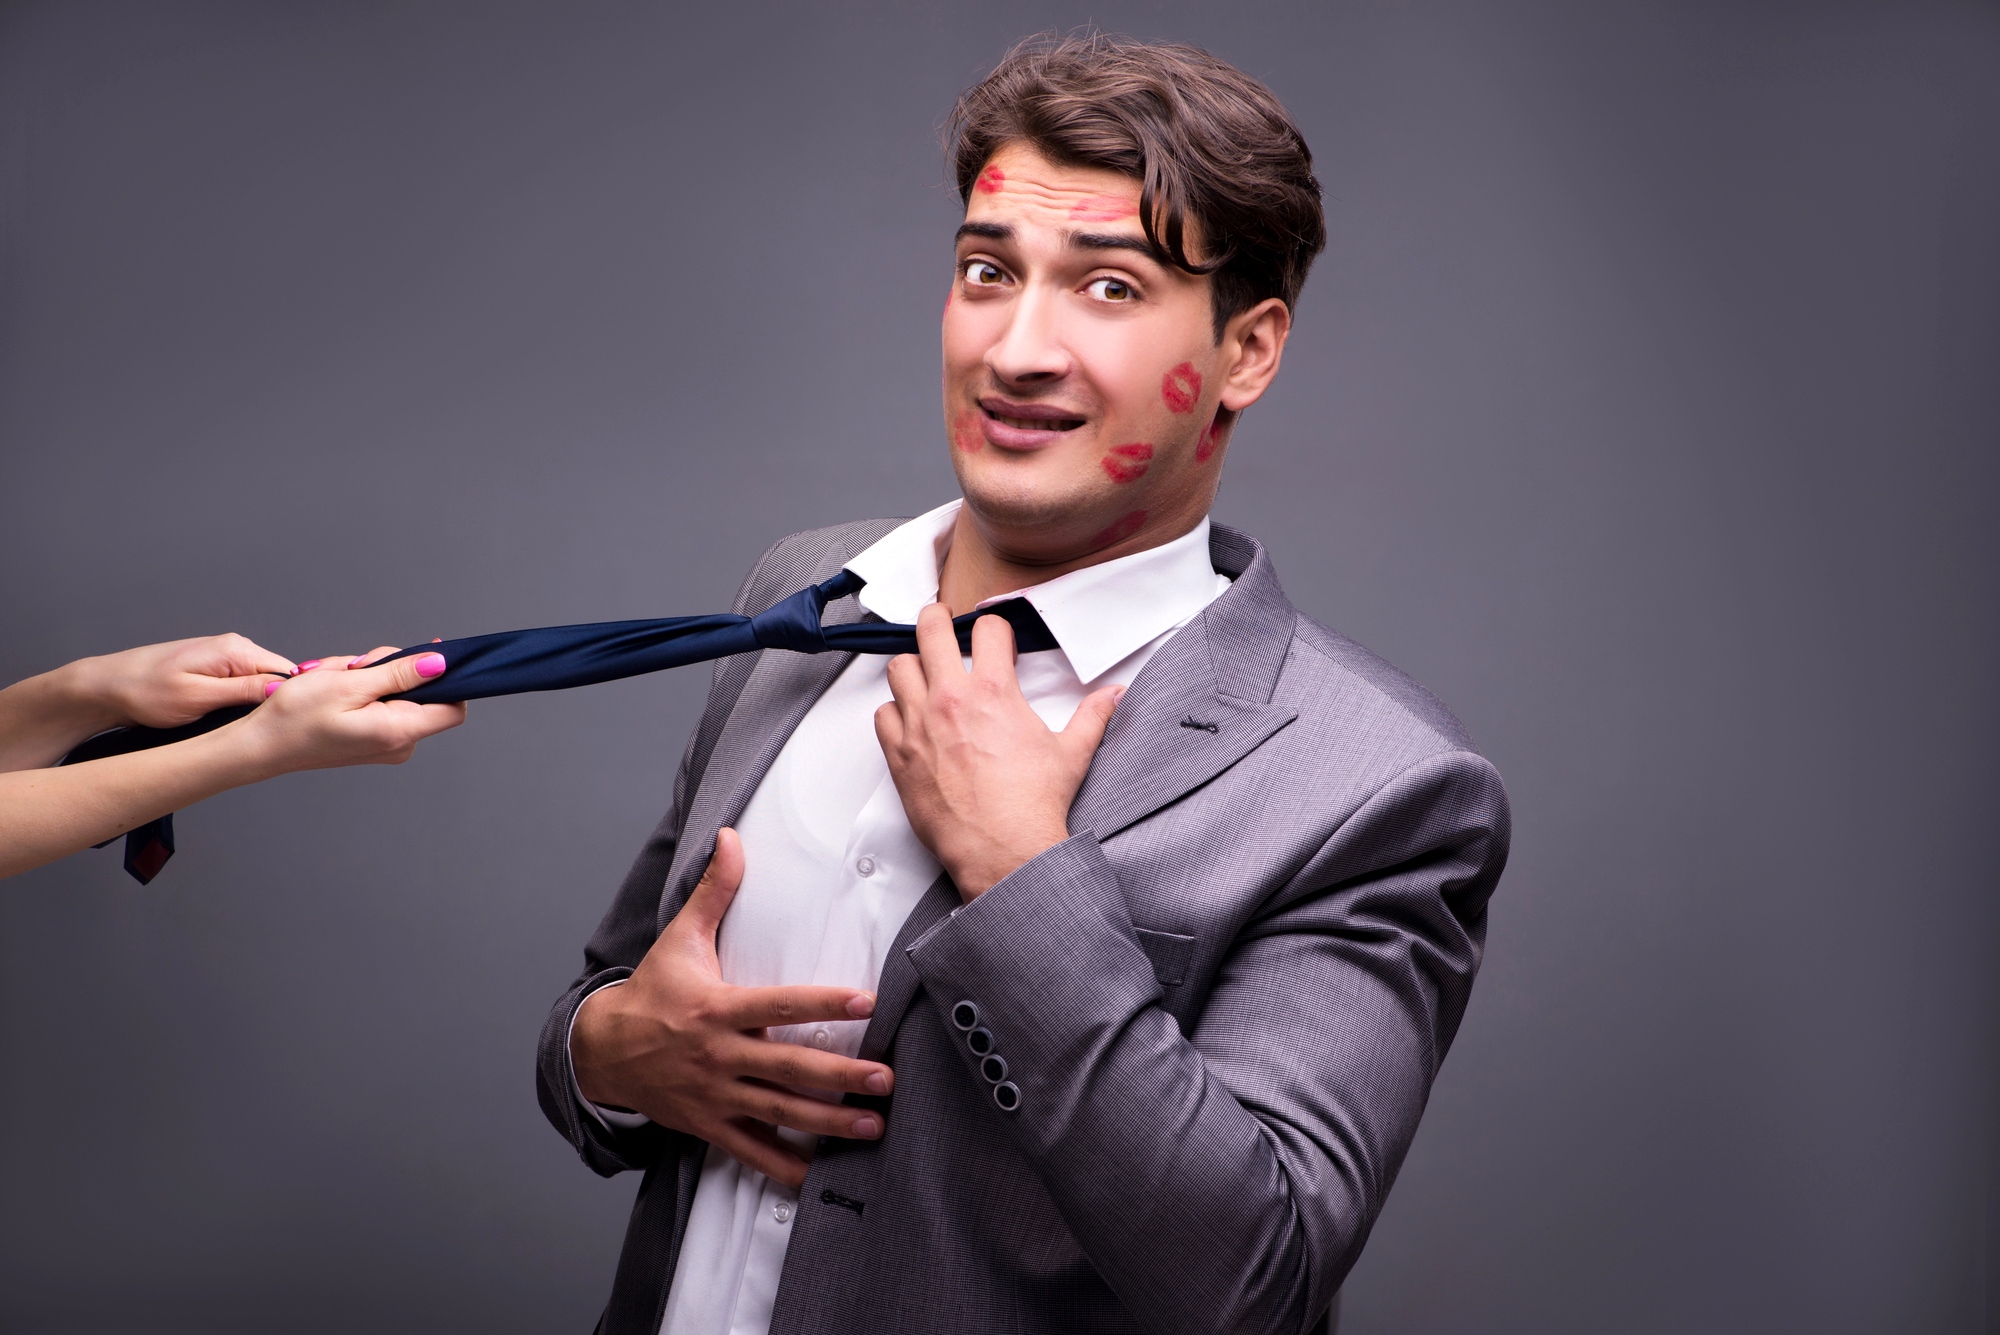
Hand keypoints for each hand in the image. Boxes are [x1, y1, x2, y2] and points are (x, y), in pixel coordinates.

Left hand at [74, 633, 295, 730]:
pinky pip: (244, 683)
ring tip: (241, 726)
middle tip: (259, 731)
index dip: (293, 700)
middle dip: (275, 704)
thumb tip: (284, 688)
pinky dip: (242, 702)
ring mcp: (224, 656)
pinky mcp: (215, 667)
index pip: (289, 673)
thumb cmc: (143, 692)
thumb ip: (245, 691)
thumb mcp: (199, 697)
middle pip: (278, 678)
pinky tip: (229, 717)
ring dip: (257, 705)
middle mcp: (234, 647)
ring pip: (261, 683)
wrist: (106, 687)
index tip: (285, 725)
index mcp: (235, 650)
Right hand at [242, 646, 464, 773]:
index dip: (447, 677)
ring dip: (371, 676)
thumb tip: (440, 664)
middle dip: (392, 669)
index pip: (453, 707)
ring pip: (398, 695)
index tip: (426, 653)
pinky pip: (382, 705)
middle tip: (354, 666)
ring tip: (337, 678)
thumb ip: (400, 673)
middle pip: (422, 694)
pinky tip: (336, 689)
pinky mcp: (373, 741)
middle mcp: (399, 744)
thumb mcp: (349, 684)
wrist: (261, 745)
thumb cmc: (295, 717)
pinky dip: (363, 690)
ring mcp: (386, 744)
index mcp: (399, 732)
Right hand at [570, 829, 893, 1188]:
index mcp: (717, 1009)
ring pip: (780, 1112)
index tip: (866, 1001)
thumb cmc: (651, 992)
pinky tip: (817, 1175)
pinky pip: (750, 1150)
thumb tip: (731, 838)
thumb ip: (713, 891)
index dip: (824, 1001)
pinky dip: (783, 1166)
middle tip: (885, 1079)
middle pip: (789, 1067)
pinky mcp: (709, 1124)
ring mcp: (715, 1094)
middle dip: (841, 1075)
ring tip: (873, 1126)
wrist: (601, 1051)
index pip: (778, 1005)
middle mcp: (719, 1055)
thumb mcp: (680, 939)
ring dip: (829, 1123)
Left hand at [874, 604, 1121, 900]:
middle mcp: (950, 699)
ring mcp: (919, 725)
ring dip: (913, 666)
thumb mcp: (1072, 753)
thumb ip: (1093, 716)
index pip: (987, 628)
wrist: (1003, 850)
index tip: (996, 639)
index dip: (996, 628)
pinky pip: (883, 714)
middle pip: (929, 629)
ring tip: (926, 675)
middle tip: (942, 621)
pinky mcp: (900, 754)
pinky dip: (895, 711)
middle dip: (937, 619)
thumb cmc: (1033, 805)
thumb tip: (1114, 695)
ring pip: (899, 668)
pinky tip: (911, 719)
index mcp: (993, 691)